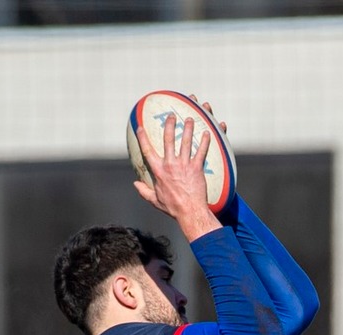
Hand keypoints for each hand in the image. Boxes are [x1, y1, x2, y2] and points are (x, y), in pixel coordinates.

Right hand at [132, 106, 219, 239]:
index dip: (143, 138)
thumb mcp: (155, 200)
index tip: (140, 127)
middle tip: (171, 115)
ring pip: (185, 142)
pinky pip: (200, 152)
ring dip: (188, 129)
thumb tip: (135, 184)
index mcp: (158, 171)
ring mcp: (184, 165)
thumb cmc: (173, 207)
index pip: (147, 151)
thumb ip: (144, 191)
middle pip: (168, 140)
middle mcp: (170, 165)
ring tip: (190, 119)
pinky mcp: (196, 168)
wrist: (189, 212)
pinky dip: (204, 142)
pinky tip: (207, 134)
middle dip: (169, 125)